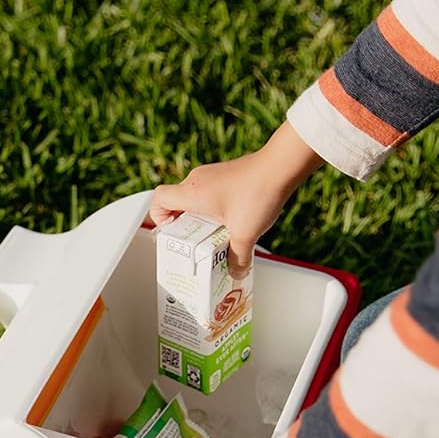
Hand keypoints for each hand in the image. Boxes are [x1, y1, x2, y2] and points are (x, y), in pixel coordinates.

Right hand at [148, 124, 323, 276]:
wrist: (281, 167)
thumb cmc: (259, 191)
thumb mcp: (245, 234)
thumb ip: (238, 257)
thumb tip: (236, 270)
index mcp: (192, 193)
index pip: (158, 200)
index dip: (157, 217)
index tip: (170, 232)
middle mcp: (197, 180)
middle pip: (175, 202)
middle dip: (183, 224)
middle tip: (195, 240)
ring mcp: (211, 174)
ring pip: (193, 197)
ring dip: (200, 216)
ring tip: (215, 232)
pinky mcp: (224, 174)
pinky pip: (209, 192)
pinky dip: (213, 207)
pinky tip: (231, 219)